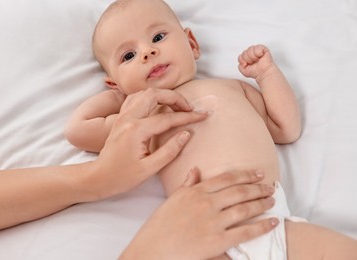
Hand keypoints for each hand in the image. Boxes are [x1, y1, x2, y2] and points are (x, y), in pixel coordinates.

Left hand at [92, 89, 206, 198]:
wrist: (99, 177)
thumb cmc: (123, 177)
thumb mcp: (149, 168)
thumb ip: (170, 150)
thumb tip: (186, 134)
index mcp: (136, 130)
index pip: (168, 118)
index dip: (188, 117)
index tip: (203, 115)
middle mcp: (128, 118)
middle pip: (155, 95)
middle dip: (175, 98)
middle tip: (189, 109)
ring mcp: (122, 116)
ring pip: (144, 94)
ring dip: (162, 96)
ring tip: (176, 107)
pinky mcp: (120, 118)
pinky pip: (135, 99)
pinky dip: (150, 99)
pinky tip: (157, 107)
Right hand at [120, 168, 277, 259]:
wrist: (152, 250)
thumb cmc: (159, 226)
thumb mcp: (172, 199)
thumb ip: (187, 184)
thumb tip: (196, 169)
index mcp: (196, 192)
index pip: (226, 179)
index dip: (245, 175)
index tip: (258, 173)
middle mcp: (207, 203)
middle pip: (239, 191)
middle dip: (258, 187)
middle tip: (269, 186)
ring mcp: (213, 222)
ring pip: (245, 208)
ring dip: (262, 203)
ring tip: (271, 200)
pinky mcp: (217, 241)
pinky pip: (245, 232)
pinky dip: (262, 226)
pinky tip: (272, 222)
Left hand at [238, 44, 273, 80]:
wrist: (263, 73)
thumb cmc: (256, 72)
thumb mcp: (244, 71)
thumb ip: (239, 66)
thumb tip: (241, 59)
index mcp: (247, 57)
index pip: (241, 55)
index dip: (243, 60)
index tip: (247, 64)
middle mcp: (251, 53)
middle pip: (244, 52)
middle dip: (248, 59)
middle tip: (253, 62)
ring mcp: (257, 50)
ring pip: (250, 49)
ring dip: (253, 57)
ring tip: (257, 60)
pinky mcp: (263, 49)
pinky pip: (257, 47)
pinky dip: (258, 53)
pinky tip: (260, 56)